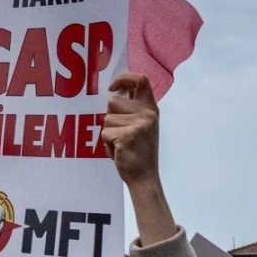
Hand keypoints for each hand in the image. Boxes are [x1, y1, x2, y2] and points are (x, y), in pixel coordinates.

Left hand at [103, 73, 176, 246]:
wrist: (144, 177)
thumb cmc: (138, 151)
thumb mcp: (140, 125)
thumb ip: (132, 109)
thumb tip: (114, 92)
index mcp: (151, 109)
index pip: (140, 80)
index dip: (124, 78)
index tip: (113, 87)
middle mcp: (148, 114)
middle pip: (112, 102)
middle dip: (110, 119)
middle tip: (121, 135)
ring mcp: (139, 124)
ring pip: (106, 119)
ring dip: (108, 133)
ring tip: (121, 144)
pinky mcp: (128, 135)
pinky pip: (105, 133)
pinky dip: (107, 145)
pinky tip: (120, 151)